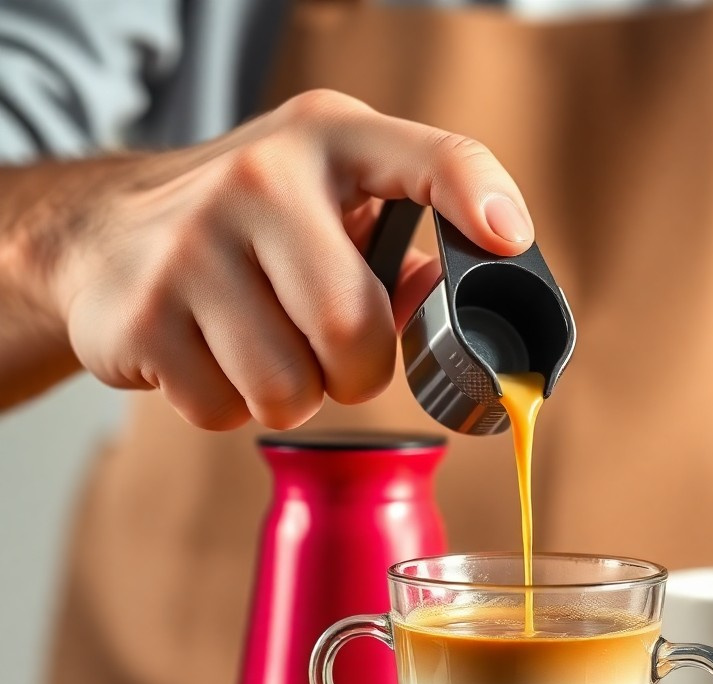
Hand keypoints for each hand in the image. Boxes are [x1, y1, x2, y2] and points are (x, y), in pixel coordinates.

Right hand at [46, 90, 534, 428]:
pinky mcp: (142, 314)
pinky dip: (228, 404)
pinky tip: (209, 355)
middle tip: (330, 354)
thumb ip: (401, 242)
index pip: (431, 159)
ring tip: (264, 348)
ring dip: (289, 394)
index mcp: (329, 143)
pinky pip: (223, 410)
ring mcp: (191, 246)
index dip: (477, 197)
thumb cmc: (247, 227)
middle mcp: (260, 179)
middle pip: (353, 332)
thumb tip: (451, 292)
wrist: (102, 232)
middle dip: (356, 373)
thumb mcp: (326, 200)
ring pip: (288, 390)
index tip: (507, 238)